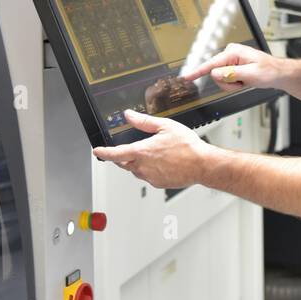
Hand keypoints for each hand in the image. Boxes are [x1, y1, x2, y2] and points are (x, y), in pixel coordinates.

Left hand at [92, 110, 218, 190]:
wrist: (202, 164)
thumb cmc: (188, 146)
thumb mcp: (165, 126)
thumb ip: (144, 121)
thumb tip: (129, 115)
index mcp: (142, 152)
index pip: (116, 154)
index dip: (104, 152)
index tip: (97, 151)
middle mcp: (143, 167)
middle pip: (124, 163)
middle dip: (121, 157)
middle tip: (126, 150)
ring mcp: (150, 177)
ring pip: (136, 171)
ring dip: (137, 163)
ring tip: (152, 154)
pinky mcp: (158, 184)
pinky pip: (147, 177)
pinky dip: (149, 170)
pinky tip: (162, 163)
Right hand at [183, 42, 288, 92]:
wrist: (277, 74)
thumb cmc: (269, 71)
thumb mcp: (251, 74)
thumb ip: (232, 74)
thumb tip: (215, 73)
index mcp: (233, 52)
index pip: (211, 64)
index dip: (198, 71)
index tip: (187, 77)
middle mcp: (230, 54)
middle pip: (216, 74)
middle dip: (228, 83)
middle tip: (241, 82)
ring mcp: (230, 61)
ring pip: (220, 79)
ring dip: (232, 84)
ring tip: (244, 81)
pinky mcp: (232, 67)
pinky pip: (225, 80)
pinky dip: (234, 84)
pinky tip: (243, 81)